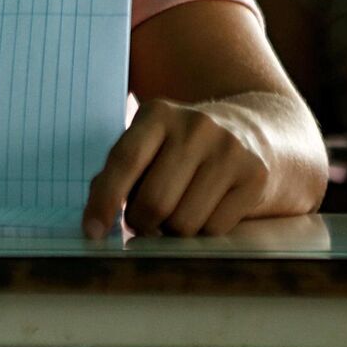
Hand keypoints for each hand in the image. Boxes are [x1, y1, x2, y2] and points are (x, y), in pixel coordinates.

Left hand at [83, 98, 276, 238]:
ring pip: (183, 223)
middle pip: (153, 202)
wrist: (254, 132)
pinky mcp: (254, 175)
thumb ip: (120, 173)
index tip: (92, 231)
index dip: (104, 200)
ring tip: (177, 211)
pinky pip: (214, 230)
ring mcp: (229, 149)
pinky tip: (206, 210)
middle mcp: (195, 126)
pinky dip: (202, 233)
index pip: (125, 161)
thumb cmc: (184, 148)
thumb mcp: (150, 144)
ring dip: (172, 231)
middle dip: (142, 223)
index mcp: (158, 114)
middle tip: (144, 221)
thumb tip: (96, 218)